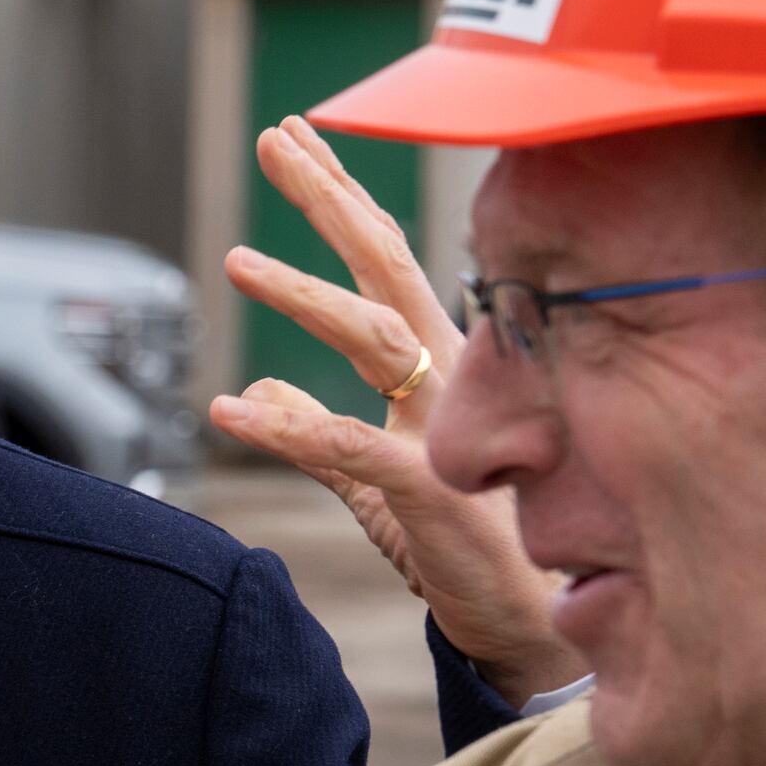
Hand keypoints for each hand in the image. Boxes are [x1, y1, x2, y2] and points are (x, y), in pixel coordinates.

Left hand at [211, 116, 582, 705]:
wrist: (533, 630)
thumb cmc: (471, 549)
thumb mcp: (376, 482)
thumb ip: (318, 434)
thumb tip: (261, 390)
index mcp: (442, 367)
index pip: (387, 263)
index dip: (343, 199)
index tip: (298, 139)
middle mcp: (453, 379)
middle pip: (387, 267)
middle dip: (331, 197)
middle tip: (275, 135)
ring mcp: (450, 428)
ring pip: (374, 337)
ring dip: (303, 295)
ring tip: (233, 261)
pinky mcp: (434, 490)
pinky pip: (351, 446)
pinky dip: (289, 428)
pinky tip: (232, 409)